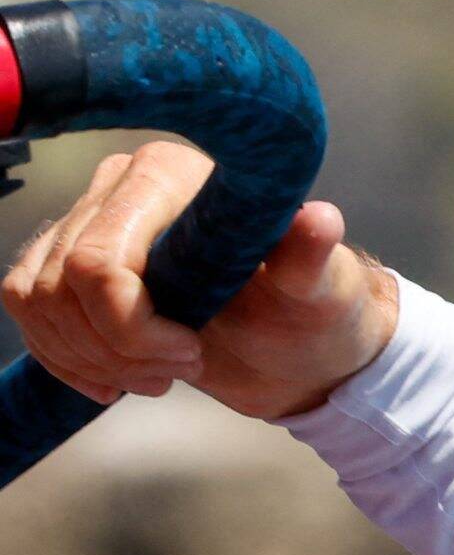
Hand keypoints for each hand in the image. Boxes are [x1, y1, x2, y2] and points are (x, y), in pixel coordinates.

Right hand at [2, 140, 398, 419]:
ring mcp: (88, 218)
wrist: (297, 337)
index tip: (190, 354)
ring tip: (158, 377)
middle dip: (115, 349)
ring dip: (89, 358)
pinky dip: (63, 356)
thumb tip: (317, 221)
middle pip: (62, 286)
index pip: (100, 262)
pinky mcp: (68, 256)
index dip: (128, 325)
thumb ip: (312, 258)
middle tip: (180, 371)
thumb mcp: (322, 288)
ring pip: (36, 299)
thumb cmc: (314, 306)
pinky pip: (27, 306)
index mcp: (176, 176)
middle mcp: (122, 183)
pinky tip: (114, 379)